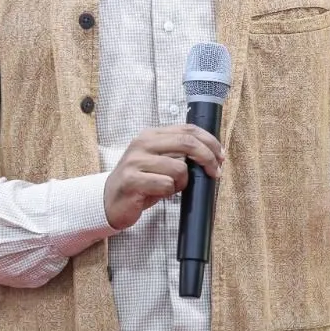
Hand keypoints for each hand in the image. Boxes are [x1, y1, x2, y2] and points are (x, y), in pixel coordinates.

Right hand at [103, 124, 223, 229]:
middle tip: (215, 173)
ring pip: (179, 167)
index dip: (209, 141)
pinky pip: (165, 184)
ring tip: (172, 188)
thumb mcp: (159, 162)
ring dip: (183, 182)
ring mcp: (135, 161)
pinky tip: (160, 194)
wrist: (109, 201)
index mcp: (151, 135)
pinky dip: (169, 192)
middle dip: (207, 158)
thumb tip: (211, 154)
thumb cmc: (140, 182)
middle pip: (187, 142)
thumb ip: (178, 153)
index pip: (188, 129)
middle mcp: (142, 143)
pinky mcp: (131, 180)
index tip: (221, 156)